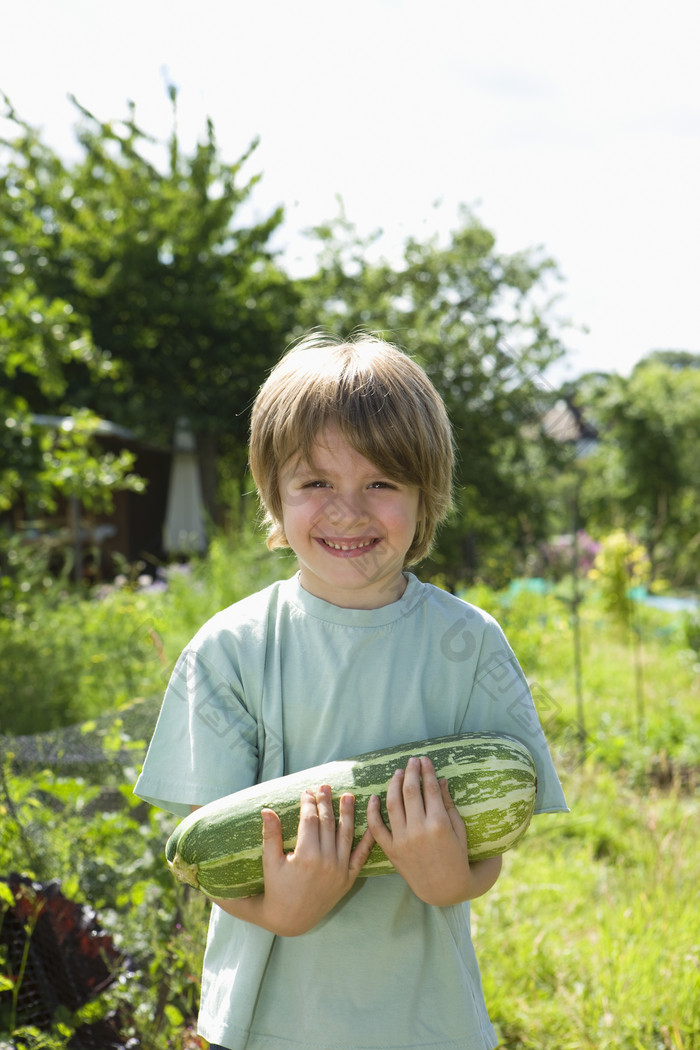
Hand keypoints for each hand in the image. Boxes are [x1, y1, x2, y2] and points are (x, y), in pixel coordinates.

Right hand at [214, 786, 374, 935]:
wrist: (290, 920)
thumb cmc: (276, 889)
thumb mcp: (270, 862)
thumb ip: (271, 835)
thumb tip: (266, 809)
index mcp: (306, 856)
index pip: (310, 820)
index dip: (308, 803)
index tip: (307, 791)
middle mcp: (326, 862)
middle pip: (328, 823)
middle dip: (326, 803)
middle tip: (325, 787)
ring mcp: (339, 871)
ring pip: (346, 835)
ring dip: (347, 814)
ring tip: (348, 796)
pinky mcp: (347, 880)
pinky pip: (360, 857)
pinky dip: (367, 841)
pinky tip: (371, 825)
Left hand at [366, 756, 501, 905]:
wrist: (445, 888)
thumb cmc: (457, 857)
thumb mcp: (459, 830)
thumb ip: (447, 804)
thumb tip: (440, 779)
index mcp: (439, 824)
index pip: (429, 789)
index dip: (426, 772)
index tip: (425, 760)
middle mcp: (419, 830)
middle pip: (410, 792)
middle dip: (410, 772)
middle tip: (411, 761)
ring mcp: (403, 840)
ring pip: (392, 804)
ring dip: (393, 785)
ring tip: (397, 773)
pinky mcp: (391, 851)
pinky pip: (377, 827)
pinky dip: (372, 811)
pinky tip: (374, 797)